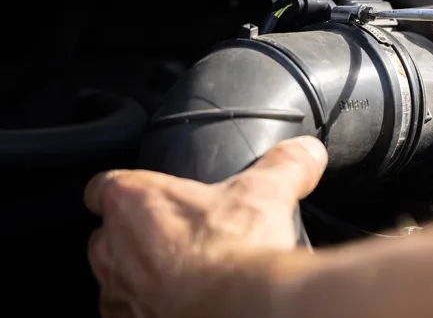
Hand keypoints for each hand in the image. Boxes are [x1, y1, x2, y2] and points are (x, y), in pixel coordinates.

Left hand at [84, 136, 327, 317]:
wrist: (240, 311)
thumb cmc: (238, 252)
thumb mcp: (269, 191)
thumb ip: (285, 164)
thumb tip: (306, 152)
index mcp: (135, 201)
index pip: (104, 185)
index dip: (124, 188)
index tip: (144, 192)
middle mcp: (113, 247)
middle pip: (108, 233)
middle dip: (136, 234)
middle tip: (179, 235)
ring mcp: (117, 294)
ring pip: (115, 277)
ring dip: (139, 275)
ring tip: (182, 275)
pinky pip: (127, 313)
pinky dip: (148, 309)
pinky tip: (181, 305)